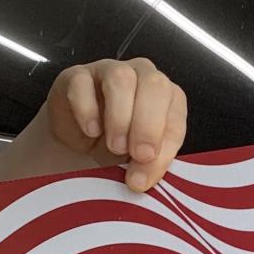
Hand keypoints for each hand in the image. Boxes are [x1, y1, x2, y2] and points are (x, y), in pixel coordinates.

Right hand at [47, 58, 187, 191]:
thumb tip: (140, 181)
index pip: (176, 115)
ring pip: (121, 78)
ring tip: (115, 146)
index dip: (166, 144)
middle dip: (149, 125)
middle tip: (138, 155)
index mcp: (168, 98)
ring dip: (120, 116)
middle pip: (155, 86)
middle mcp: (143, 77)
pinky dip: (87, 109)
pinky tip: (91, 131)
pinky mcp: (77, 76)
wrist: (80, 139)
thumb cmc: (118, 145)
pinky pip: (83, 83)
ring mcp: (109, 71)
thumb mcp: (138, 160)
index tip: (150, 167)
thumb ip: (147, 166)